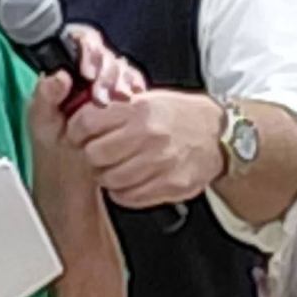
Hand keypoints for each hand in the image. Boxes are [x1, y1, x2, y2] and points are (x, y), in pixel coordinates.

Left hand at [29, 25, 145, 151]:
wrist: (73, 168)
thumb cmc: (54, 142)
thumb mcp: (42, 121)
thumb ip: (45, 96)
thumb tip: (60, 76)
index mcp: (67, 68)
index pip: (83, 42)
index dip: (88, 52)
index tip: (88, 72)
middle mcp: (91, 71)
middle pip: (106, 57)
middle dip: (107, 74)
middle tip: (102, 96)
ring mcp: (110, 84)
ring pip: (124, 70)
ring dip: (123, 82)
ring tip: (119, 99)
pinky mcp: (127, 101)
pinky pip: (136, 87)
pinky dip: (136, 92)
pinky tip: (133, 100)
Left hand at [66, 90, 224, 206]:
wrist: (219, 136)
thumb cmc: (181, 117)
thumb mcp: (149, 100)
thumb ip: (118, 109)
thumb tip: (83, 114)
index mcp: (140, 111)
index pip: (88, 123)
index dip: (77, 131)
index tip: (79, 135)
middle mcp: (149, 136)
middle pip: (95, 155)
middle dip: (91, 156)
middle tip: (97, 155)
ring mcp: (160, 163)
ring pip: (110, 180)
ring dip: (107, 176)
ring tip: (115, 168)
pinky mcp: (169, 185)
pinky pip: (129, 197)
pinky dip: (123, 192)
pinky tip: (129, 182)